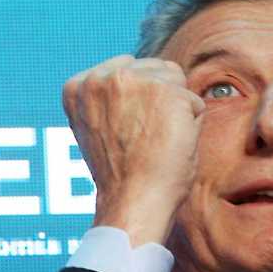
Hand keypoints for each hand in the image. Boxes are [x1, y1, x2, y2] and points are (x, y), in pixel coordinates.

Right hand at [62, 55, 204, 244]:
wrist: (134, 201)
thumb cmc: (121, 175)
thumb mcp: (100, 127)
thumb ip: (110, 99)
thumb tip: (137, 77)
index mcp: (78, 86)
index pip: (128, 70)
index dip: (138, 103)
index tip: (128, 133)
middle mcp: (102, 77)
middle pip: (155, 70)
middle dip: (159, 101)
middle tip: (144, 140)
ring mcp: (135, 81)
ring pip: (177, 83)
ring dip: (175, 112)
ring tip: (156, 142)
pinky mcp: (167, 92)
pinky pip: (194, 103)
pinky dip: (192, 126)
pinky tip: (171, 147)